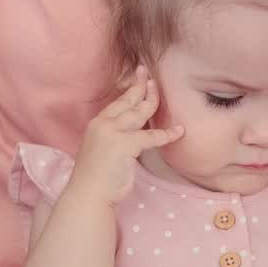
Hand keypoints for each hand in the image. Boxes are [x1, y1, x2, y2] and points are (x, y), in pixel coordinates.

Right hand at [69, 65, 183, 206]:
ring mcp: (114, 132)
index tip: (138, 79)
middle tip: (148, 73)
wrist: (89, 193)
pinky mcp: (126, 144)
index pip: (117, 103)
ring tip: (160, 91)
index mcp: (97, 124)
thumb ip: (114, 137)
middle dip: (140, 85)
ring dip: (152, 100)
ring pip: (139, 112)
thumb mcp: (101, 149)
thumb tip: (134, 131)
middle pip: (128, 100)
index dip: (129, 90)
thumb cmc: (95, 176)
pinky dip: (167, 134)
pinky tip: (179, 131)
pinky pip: (152, 136)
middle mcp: (104, 124)